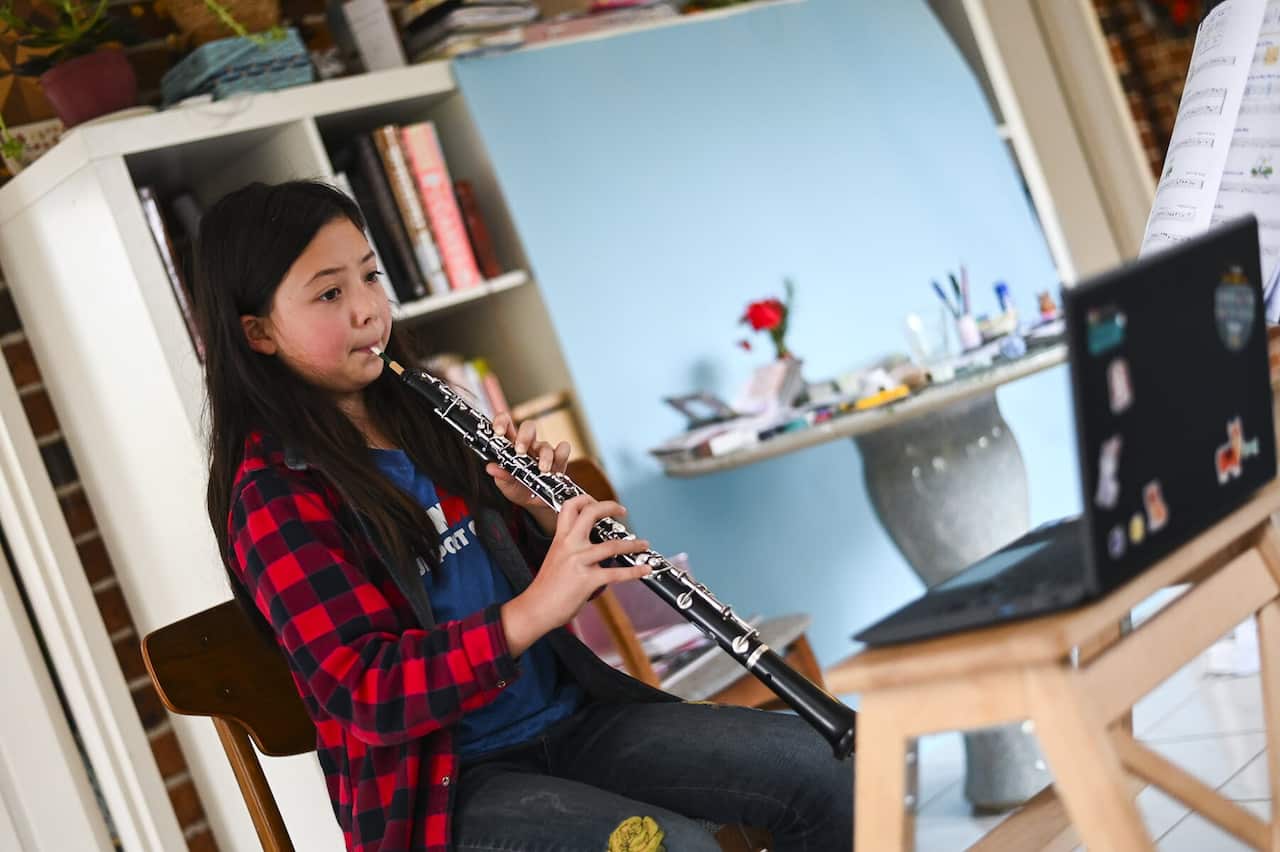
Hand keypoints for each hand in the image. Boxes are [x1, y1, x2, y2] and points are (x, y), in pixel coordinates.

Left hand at [486, 413, 569, 533]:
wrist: (535, 504)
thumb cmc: (518, 489)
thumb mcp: (506, 485)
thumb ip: (500, 476)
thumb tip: (491, 467)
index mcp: (511, 445)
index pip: (506, 424)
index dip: (502, 422)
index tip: (498, 431)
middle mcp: (528, 445)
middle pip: (529, 427)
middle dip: (524, 437)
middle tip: (520, 451)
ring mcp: (543, 451)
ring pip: (546, 443)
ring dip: (544, 456)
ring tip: (542, 469)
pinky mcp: (558, 460)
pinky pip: (563, 450)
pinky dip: (562, 454)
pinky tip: (557, 466)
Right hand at [501, 495, 651, 654]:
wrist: (535, 608)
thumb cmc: (546, 587)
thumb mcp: (555, 559)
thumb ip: (572, 549)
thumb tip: (594, 546)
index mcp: (560, 539)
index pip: (569, 507)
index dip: (585, 498)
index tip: (597, 501)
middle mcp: (570, 545)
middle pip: (590, 513)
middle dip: (610, 507)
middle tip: (622, 510)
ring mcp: (579, 561)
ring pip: (612, 545)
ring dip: (633, 544)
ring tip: (644, 544)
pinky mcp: (587, 580)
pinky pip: (616, 573)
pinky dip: (635, 571)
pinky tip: (644, 570)